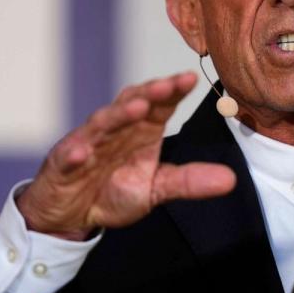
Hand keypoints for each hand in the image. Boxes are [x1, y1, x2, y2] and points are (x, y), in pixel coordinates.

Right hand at [16, 71, 235, 239]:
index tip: (191, 79)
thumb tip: (231, 179)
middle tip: (168, 85)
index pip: (160, 105)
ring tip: (136, 108)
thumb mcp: (157, 188)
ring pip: (102, 124)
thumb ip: (190, 180)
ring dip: (118, 115)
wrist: (72, 214)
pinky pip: (68, 157)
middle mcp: (116, 130)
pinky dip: (74, 154)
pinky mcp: (63, 165)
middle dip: (149, 94)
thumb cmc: (114, 190)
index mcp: (141, 131)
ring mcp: (88, 144)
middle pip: (132, 105)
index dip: (173, 91)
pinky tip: (81, 153)